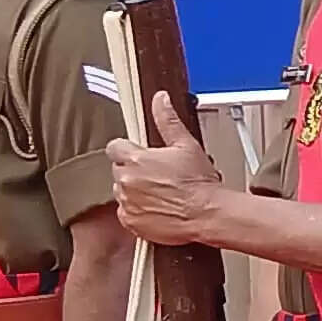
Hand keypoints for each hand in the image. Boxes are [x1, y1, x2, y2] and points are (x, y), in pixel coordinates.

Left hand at [108, 93, 231, 248]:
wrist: (206, 214)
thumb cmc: (199, 183)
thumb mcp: (186, 145)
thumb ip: (168, 119)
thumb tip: (160, 99)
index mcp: (136, 159)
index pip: (115, 147)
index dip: (128, 149)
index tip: (140, 155)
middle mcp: (127, 180)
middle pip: (119, 170)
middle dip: (133, 171)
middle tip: (157, 175)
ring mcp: (127, 202)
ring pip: (122, 191)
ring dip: (135, 190)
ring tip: (159, 192)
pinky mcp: (130, 222)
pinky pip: (126, 213)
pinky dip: (137, 211)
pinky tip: (157, 208)